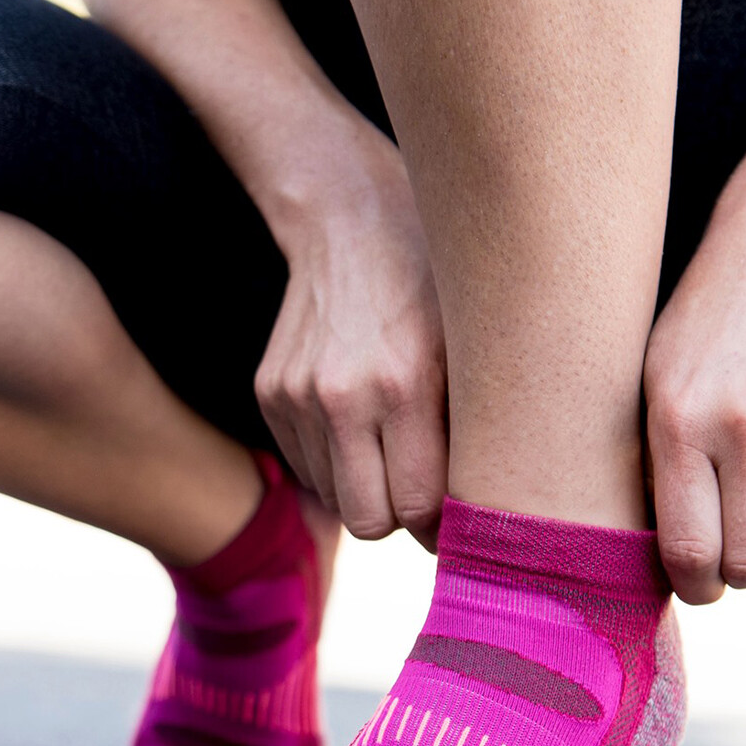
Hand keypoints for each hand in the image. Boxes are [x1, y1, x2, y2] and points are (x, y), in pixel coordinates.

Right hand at [254, 122, 447, 548]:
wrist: (348, 221)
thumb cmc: (430, 284)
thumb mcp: (470, 348)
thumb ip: (468, 432)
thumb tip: (476, 515)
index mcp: (403, 385)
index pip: (418, 508)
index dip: (441, 524)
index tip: (457, 516)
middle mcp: (341, 397)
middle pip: (369, 522)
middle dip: (400, 518)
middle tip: (422, 490)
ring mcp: (297, 396)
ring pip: (334, 501)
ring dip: (366, 489)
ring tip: (389, 443)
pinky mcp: (269, 394)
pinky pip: (305, 469)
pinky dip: (335, 464)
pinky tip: (356, 422)